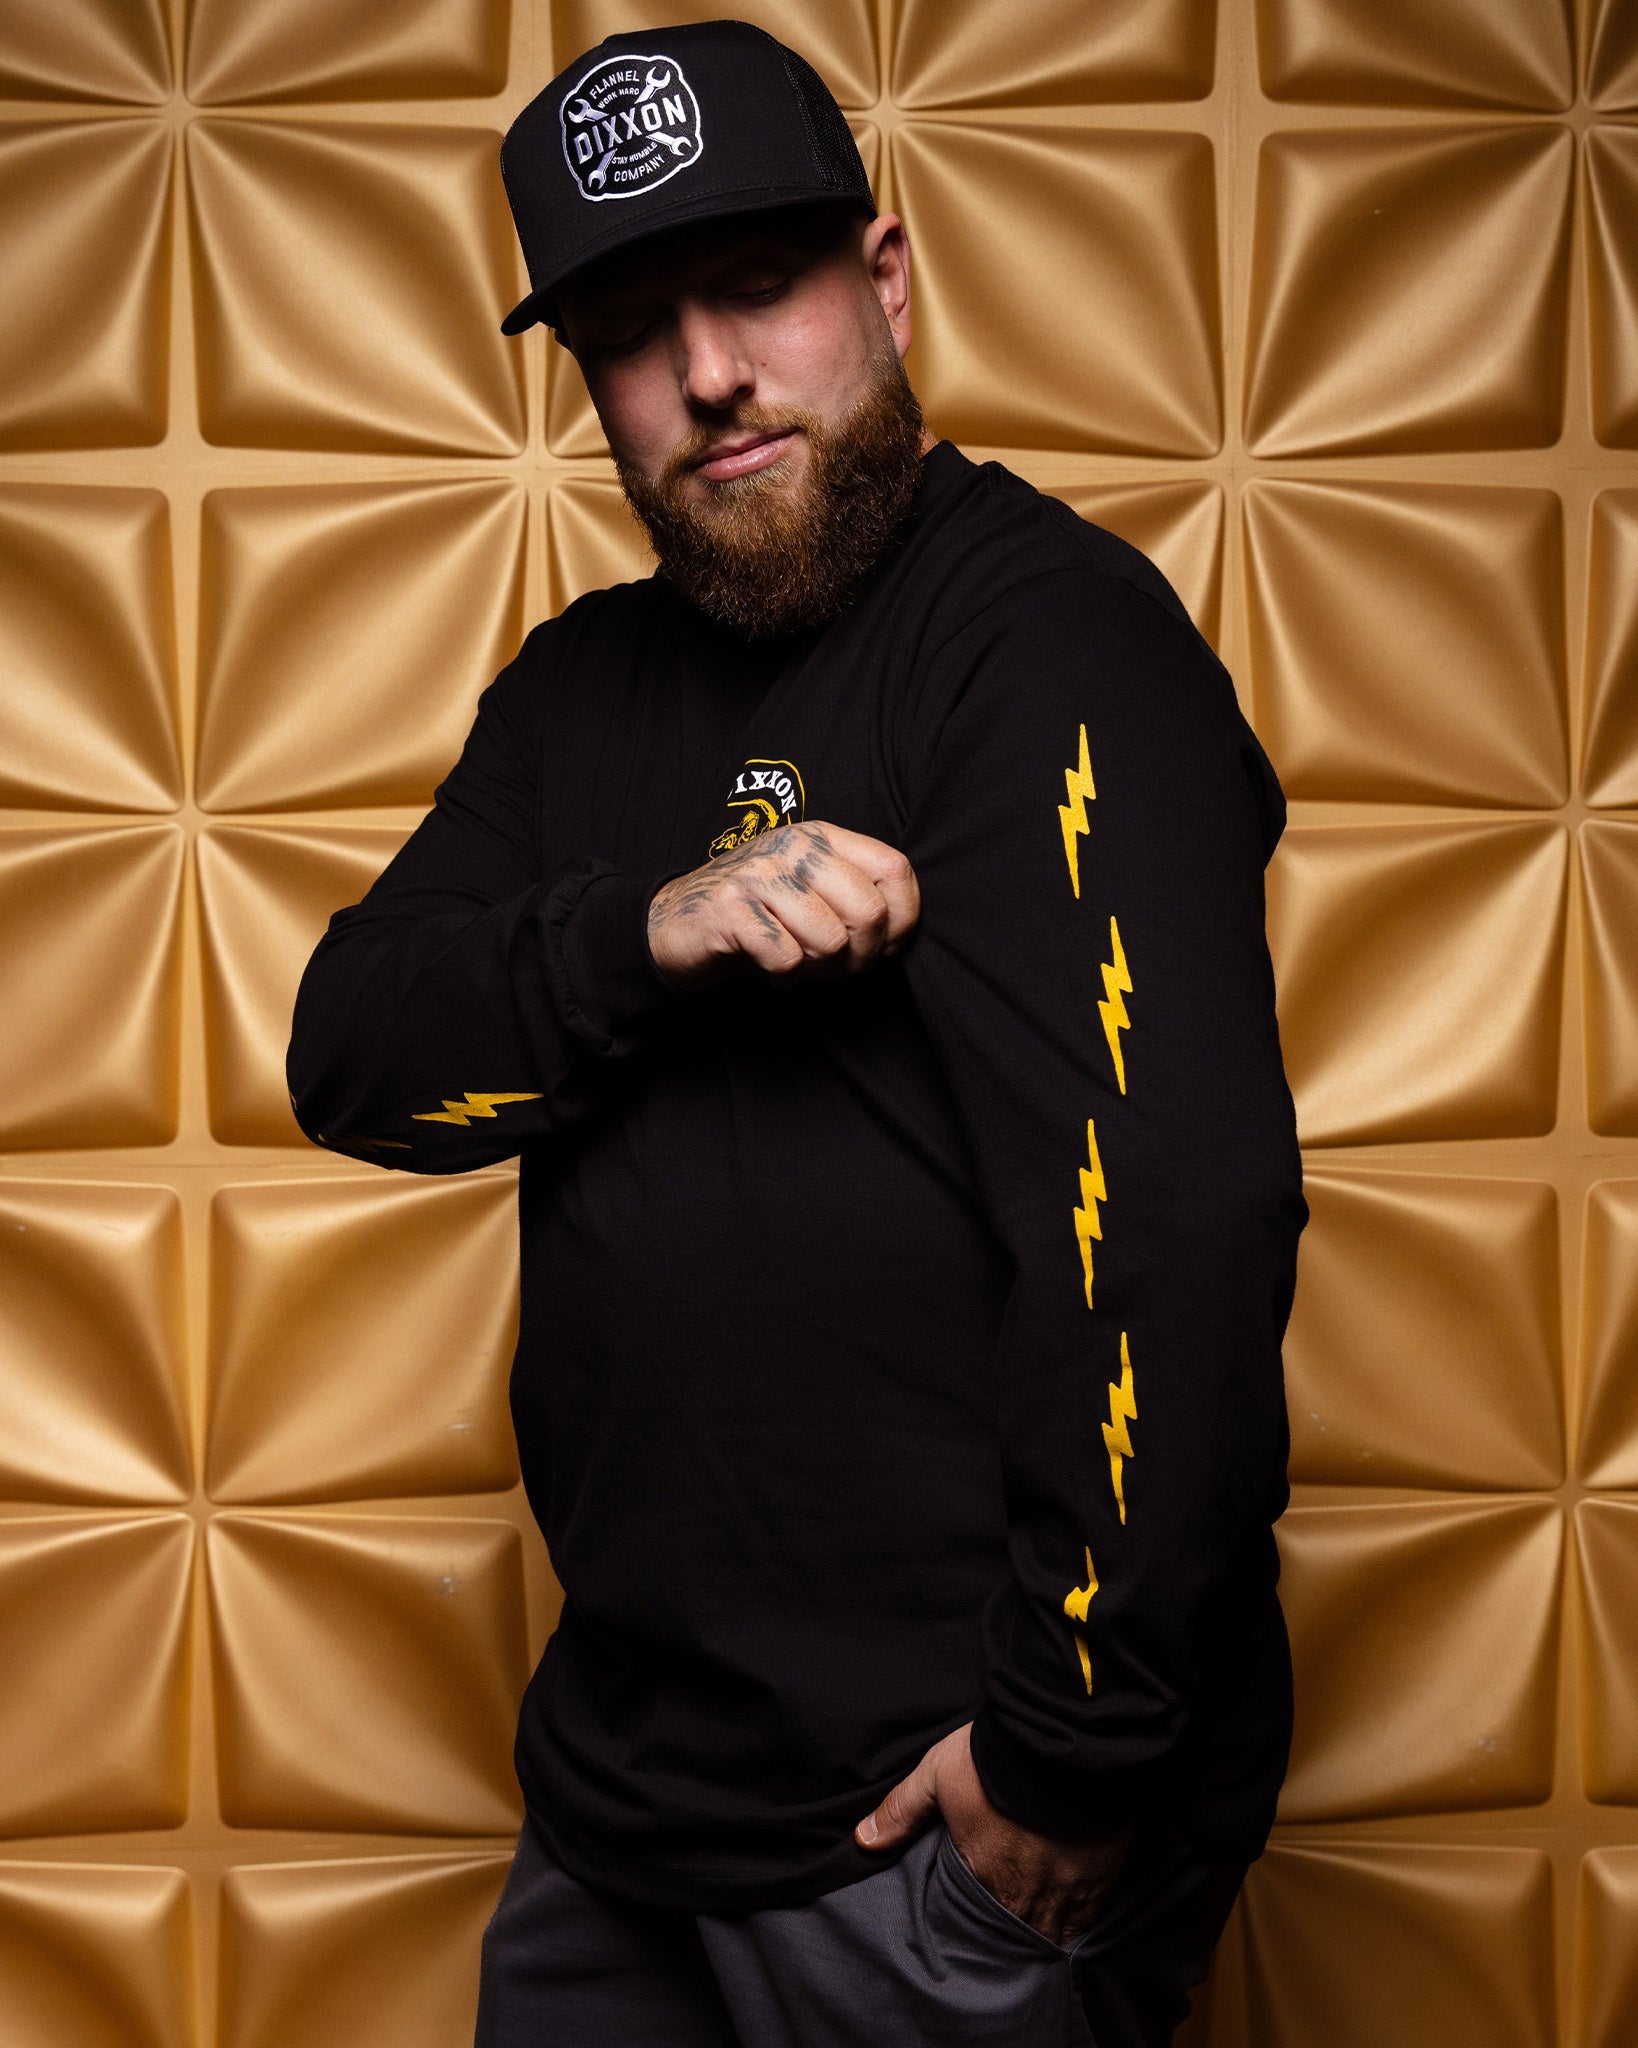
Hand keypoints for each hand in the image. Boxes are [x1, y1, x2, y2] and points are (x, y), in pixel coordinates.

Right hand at [647, 822, 919, 990]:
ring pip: (830, 941)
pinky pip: (785, 959)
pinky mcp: (730, 909)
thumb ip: (855, 894)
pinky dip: (782, 976)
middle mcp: (793, 847)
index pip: (895, 869)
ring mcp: (759, 875)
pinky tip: (769, 966)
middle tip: (836, 965)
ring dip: (818, 968)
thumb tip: (901, 930)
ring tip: (798, 960)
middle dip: (861, 956)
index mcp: (821, 836)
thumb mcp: (811, 889)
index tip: (882, 945)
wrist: (677, 923)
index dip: (902, 920)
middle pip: (868, 911)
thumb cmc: (758, 914)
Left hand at [854, 1723, 1128, 1947]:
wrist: (1061, 1740)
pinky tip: (1068, 1931)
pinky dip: (1074, 1928)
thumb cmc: (996, 1756)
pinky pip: (1083, 1922)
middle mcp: (1019, 1890)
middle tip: (1000, 1949)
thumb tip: (862, 1840)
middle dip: (1004, 1940)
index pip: (970, 1916)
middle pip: (1009, 1932)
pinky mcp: (1096, 1879)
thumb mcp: (937, 1772)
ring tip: (1031, 1948)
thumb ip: (902, 1810)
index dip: (970, 1925)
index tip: (970, 1931)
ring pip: (1047, 1933)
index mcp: (979, 1869)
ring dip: (1037, 1936)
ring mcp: (1061, 1888)